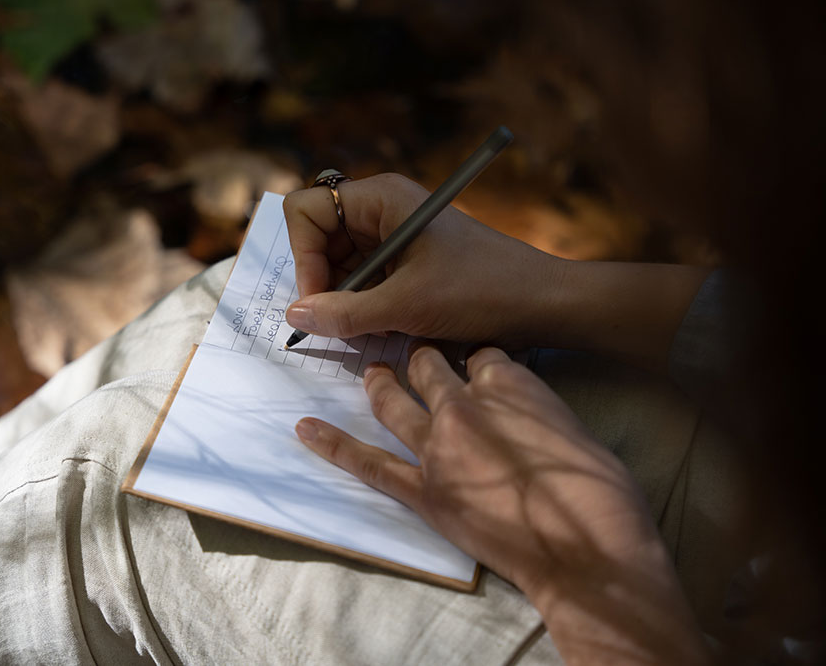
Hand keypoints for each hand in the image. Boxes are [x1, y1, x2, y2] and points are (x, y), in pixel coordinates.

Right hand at [283, 173, 565, 346]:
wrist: (542, 303)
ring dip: (344, 299)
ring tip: (368, 327)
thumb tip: (294, 316)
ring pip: (340, 264)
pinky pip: (365, 279)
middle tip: (338, 322)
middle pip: (319, 239)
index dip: (304, 255)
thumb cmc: (481, 290)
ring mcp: (394, 235)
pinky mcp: (407, 261)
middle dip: (322, 282)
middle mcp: (382, 209)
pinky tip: (384, 326)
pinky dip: (364, 305)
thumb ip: (344, 313)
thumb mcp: (406, 306)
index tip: (320, 298)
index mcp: (380, 198)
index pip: (306, 211)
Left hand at [295, 344, 708, 663]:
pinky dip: (334, 445)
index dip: (479, 356)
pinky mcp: (423, 491)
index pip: (482, 353)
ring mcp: (437, 448)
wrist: (585, 551)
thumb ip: (535, 409)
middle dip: (424, 358)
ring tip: (370, 370)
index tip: (476, 360)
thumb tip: (519, 409)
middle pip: (431, 367)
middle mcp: (463, 405)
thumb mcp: (575, 428)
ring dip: (380, 382)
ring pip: (395, 400)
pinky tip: (305, 429)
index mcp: (508, 383)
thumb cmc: (598, 492)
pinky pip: (369, 463)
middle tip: (417, 356)